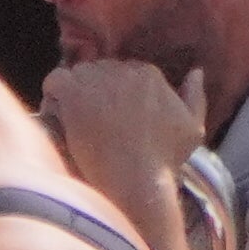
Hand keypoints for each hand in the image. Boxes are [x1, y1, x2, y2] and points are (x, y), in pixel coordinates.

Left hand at [43, 57, 208, 192]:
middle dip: (92, 94)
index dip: (111, 97)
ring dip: (71, 98)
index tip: (108, 121)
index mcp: (149, 74)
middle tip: (89, 126)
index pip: (120, 73)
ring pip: (74, 77)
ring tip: (73, 126)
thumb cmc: (163, 162)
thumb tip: (195, 71)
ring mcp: (97, 78)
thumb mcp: (192, 130)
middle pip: (96, 72)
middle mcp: (123, 69)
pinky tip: (59, 120)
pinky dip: (52, 99)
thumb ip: (194, 97)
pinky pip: (54, 81)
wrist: (135, 180)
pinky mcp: (73, 91)